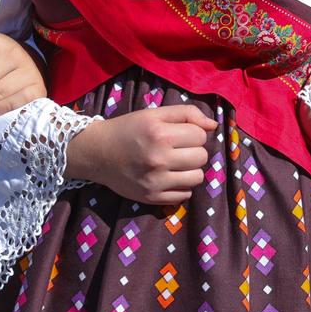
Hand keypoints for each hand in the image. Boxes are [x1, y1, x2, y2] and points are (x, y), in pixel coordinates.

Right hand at [65, 106, 216, 204]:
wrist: (97, 153)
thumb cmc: (128, 129)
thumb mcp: (154, 114)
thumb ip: (186, 114)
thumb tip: (213, 126)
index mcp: (160, 134)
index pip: (201, 135)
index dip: (194, 132)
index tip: (180, 133)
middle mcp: (158, 159)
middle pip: (202, 157)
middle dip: (194, 150)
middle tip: (178, 148)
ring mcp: (156, 181)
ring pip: (197, 178)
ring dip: (191, 169)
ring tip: (176, 164)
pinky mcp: (152, 198)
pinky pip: (184, 195)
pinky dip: (181, 186)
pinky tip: (169, 177)